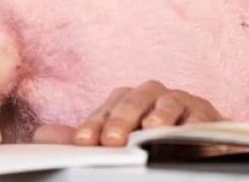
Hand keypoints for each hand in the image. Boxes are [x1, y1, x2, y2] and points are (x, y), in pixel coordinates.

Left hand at [33, 80, 223, 146]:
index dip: (95, 124)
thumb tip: (42, 135)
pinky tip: (183, 134)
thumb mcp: (115, 144)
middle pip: (136, 99)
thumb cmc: (152, 146)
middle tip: (112, 141)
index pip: (108, 108)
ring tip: (149, 131)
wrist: (197, 152)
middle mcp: (153, 96)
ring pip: (168, 101)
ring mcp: (181, 103)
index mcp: (128, 101)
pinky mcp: (207, 114)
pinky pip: (200, 115)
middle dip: (122, 119)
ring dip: (159, 115)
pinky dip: (192, 124)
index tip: (85, 143)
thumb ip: (84, 140)